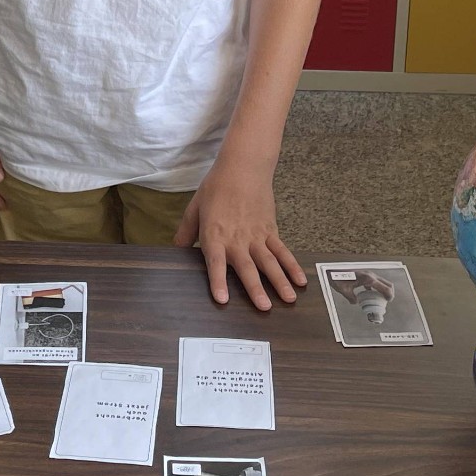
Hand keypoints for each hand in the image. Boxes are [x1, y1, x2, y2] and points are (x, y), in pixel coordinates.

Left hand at [174, 156, 306, 311]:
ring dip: (279, 281)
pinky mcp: (270, 230)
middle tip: (264, 308)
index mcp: (215, 235)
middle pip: (247, 267)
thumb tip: (176, 251)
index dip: (218, 281)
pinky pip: (282, 251)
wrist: (242, 167)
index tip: (223, 299)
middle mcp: (237, 239)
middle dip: (256, 288)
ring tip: (288, 300)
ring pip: (269, 262)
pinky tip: (300, 280)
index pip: (216, 262)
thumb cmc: (216, 187)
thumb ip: (186, 232)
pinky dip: (291, 265)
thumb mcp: (194, 208)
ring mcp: (256, 236)